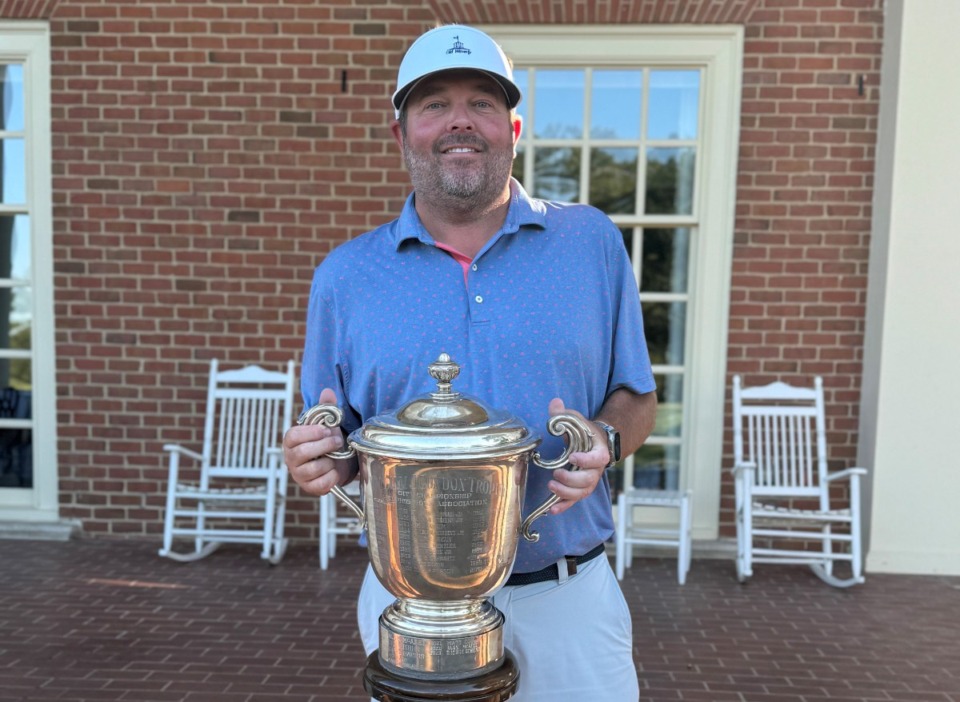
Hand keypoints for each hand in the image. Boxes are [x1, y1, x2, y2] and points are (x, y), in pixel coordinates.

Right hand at [283, 388, 350, 495]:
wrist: (336, 462)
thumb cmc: (326, 441)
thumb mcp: (327, 424)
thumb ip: (326, 408)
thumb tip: (328, 391)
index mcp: (291, 441)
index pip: (293, 436)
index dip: (311, 432)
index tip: (327, 430)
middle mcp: (290, 458)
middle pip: (303, 452)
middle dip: (325, 445)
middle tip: (337, 441)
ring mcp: (298, 474)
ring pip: (313, 469)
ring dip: (330, 461)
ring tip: (335, 456)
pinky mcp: (309, 488)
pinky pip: (321, 483)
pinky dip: (332, 476)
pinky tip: (334, 470)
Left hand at [545, 397, 609, 514]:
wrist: (594, 444)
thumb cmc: (584, 431)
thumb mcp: (576, 420)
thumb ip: (564, 414)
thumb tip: (555, 403)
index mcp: (598, 453)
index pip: (596, 459)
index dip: (586, 460)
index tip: (572, 457)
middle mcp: (596, 471)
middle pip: (588, 481)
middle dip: (571, 480)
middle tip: (556, 474)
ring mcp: (588, 482)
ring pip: (581, 493)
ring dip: (566, 494)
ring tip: (551, 487)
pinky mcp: (579, 489)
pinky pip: (574, 501)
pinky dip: (563, 506)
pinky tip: (551, 510)